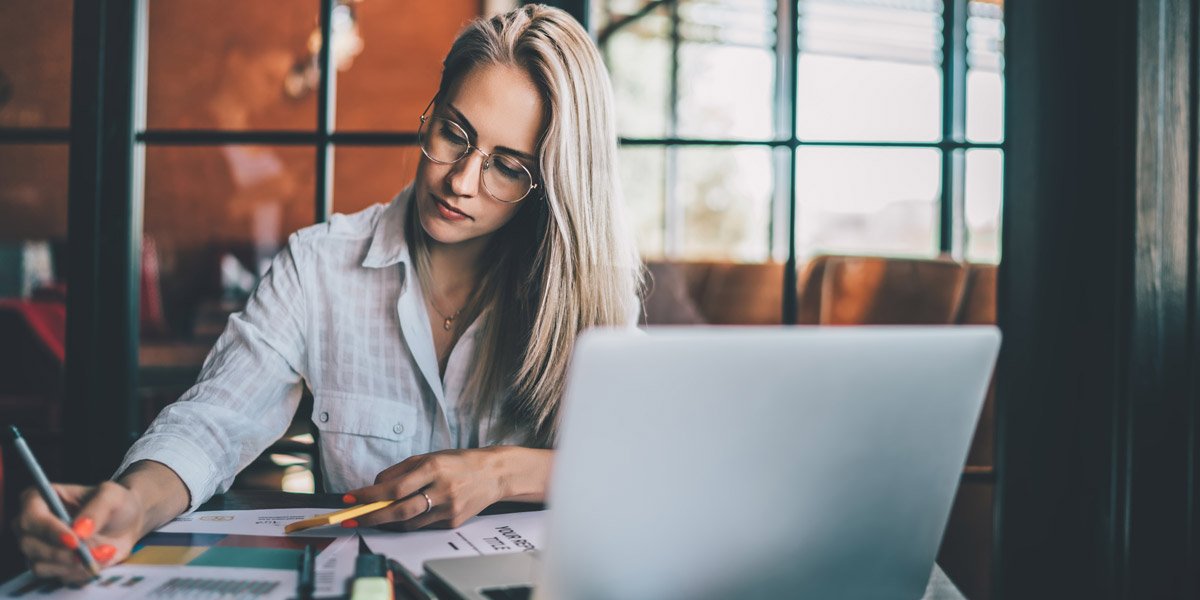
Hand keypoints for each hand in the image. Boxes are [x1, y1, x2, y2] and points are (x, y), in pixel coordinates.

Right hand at [12, 482, 146, 582]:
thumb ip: (97, 508)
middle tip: (90, 553)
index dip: (50, 531)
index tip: (75, 541)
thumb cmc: (115, 503)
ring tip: (102, 553)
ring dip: (72, 565)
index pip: (31, 517)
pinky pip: (56, 576)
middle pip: (30, 544)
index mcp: (39, 498)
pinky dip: (79, 572)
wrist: (127, 524)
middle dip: (62, 553)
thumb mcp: (112, 496)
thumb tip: (79, 530)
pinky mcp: (51, 565)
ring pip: (40, 564)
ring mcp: (38, 547)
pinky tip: (97, 562)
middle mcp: (33, 524)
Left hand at [346, 447, 538, 530]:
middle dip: (372, 516)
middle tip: (354, 519)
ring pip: (409, 522)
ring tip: (376, 516)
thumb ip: (401, 471)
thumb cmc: (458, 462)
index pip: (394, 487)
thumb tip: (374, 487)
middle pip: (399, 510)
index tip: (351, 499)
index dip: (369, 495)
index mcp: (433, 468)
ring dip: (388, 521)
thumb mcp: (429, 457)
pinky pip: (423, 525)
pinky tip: (404, 515)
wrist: (493, 474)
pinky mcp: (453, 522)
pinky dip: (409, 522)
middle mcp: (442, 489)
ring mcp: (449, 508)